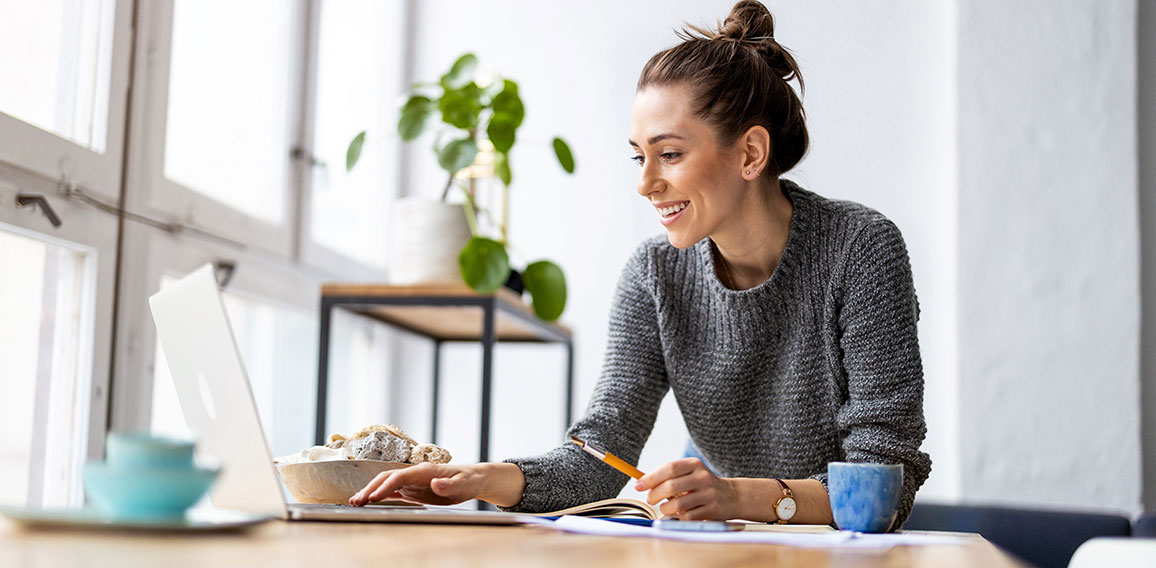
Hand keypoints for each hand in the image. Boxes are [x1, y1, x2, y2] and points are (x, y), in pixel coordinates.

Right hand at [349, 463, 485, 506]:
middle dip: (370, 488)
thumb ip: (449, 485)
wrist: (472, 479)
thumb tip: (435, 483)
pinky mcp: (413, 489)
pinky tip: (369, 501)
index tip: (373, 497)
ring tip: (355, 501)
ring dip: (370, 491)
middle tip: (356, 501)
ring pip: (386, 483)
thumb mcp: (463, 485)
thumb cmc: (468, 481)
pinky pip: (393, 491)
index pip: (399, 476)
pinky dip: (379, 495)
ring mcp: (412, 481)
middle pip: (387, 478)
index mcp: (424, 470)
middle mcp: (415, 473)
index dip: (385, 486)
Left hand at [634, 458, 738, 520]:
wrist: (732, 496)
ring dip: (665, 509)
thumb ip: (668, 476)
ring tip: (665, 507)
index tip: (638, 485)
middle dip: (654, 495)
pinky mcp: (712, 510)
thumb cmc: (701, 485)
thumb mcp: (689, 474)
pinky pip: (687, 517)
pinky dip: (678, 517)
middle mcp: (702, 477)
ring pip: (677, 504)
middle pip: (671, 486)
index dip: (651, 477)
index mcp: (694, 464)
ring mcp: (708, 494)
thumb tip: (641, 482)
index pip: (669, 468)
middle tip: (650, 499)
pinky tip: (680, 514)